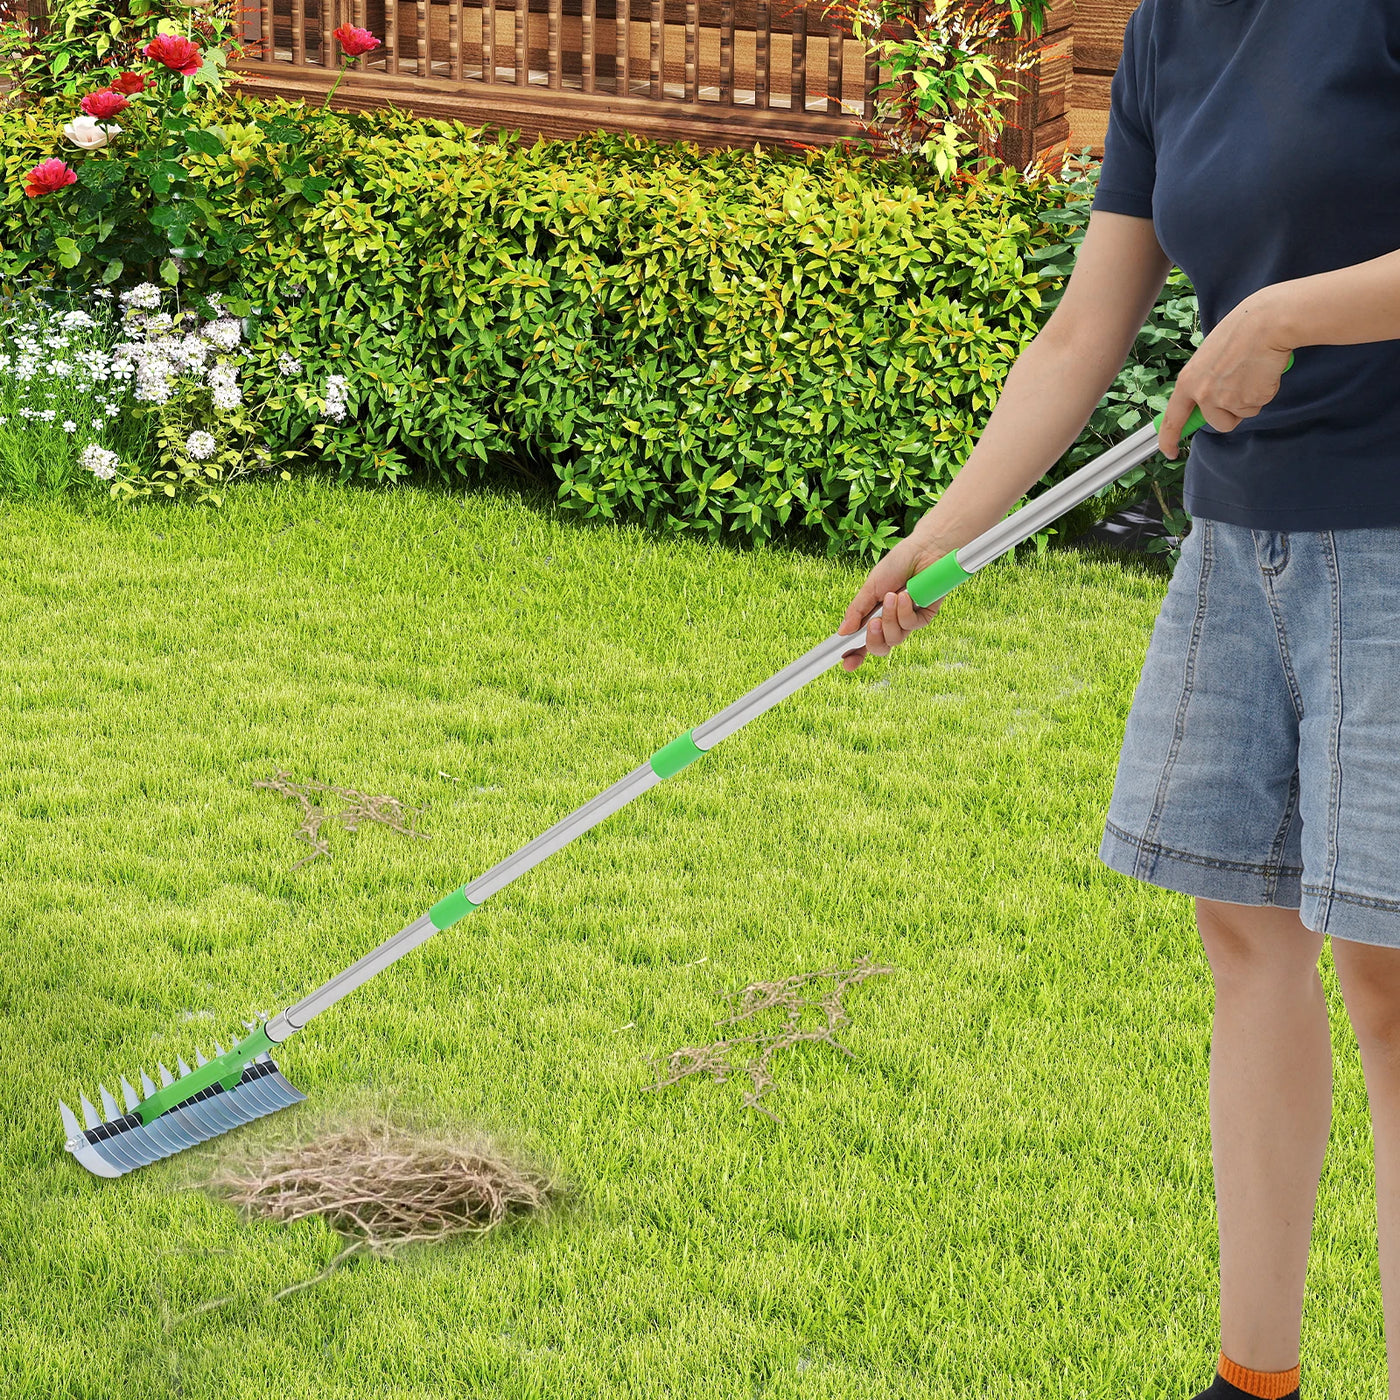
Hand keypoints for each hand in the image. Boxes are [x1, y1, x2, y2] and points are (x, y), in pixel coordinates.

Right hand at [836, 529, 946, 670]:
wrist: (923, 551)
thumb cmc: (897, 564)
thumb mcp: (870, 588)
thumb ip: (857, 611)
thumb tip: (842, 633)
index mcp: (875, 615)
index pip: (863, 642)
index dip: (854, 655)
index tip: (846, 663)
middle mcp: (891, 622)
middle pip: (880, 648)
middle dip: (873, 639)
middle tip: (872, 624)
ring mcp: (908, 620)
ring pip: (895, 639)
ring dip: (890, 619)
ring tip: (892, 597)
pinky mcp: (925, 617)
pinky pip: (911, 626)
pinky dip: (905, 611)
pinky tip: (906, 595)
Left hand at [1157, 289, 1293, 458]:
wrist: (1267, 323)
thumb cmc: (1240, 332)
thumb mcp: (1208, 357)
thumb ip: (1204, 381)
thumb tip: (1206, 402)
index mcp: (1188, 382)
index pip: (1173, 419)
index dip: (1169, 439)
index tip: (1170, 451)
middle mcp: (1203, 395)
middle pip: (1218, 423)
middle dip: (1231, 411)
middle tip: (1242, 384)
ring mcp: (1226, 400)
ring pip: (1240, 415)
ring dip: (1249, 401)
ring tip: (1252, 373)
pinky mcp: (1250, 401)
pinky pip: (1259, 405)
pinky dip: (1265, 392)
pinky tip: (1263, 371)